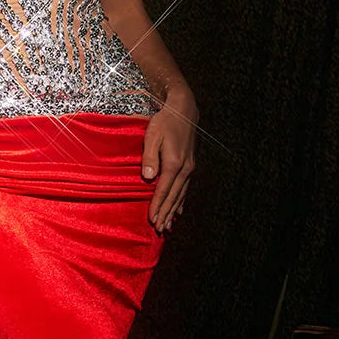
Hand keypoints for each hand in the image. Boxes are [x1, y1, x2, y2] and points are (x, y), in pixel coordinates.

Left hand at [141, 95, 197, 234]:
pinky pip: (185, 188)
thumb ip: (149, 157)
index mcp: (174, 163)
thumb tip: (148, 178)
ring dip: (173, 211)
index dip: (157, 206)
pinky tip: (179, 210)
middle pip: (174, 197)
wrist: (184, 110)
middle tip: (159, 229)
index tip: (152, 220)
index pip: (163, 190)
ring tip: (168, 225)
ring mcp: (189, 167)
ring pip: (181, 195)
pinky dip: (181, 201)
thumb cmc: (165, 121)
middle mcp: (185, 168)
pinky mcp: (190, 165)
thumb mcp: (152, 136)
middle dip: (165, 214)